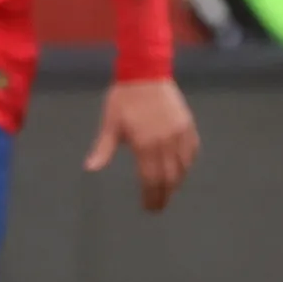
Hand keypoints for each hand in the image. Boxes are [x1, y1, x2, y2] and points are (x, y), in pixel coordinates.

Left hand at [86, 77, 197, 213]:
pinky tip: (181, 171)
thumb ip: (103, 148)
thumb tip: (90, 168)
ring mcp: (180, 134)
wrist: (146, 73)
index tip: (149, 208)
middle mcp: (166, 143)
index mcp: (145, 144)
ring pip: (183, 167)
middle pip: (169, 178)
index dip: (151, 196)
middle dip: (164, 195)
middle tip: (158, 207)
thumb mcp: (110, 123)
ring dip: (177, 183)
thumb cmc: (124, 99)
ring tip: (168, 192)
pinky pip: (192, 152)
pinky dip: (187, 166)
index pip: (151, 179)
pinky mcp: (188, 126)